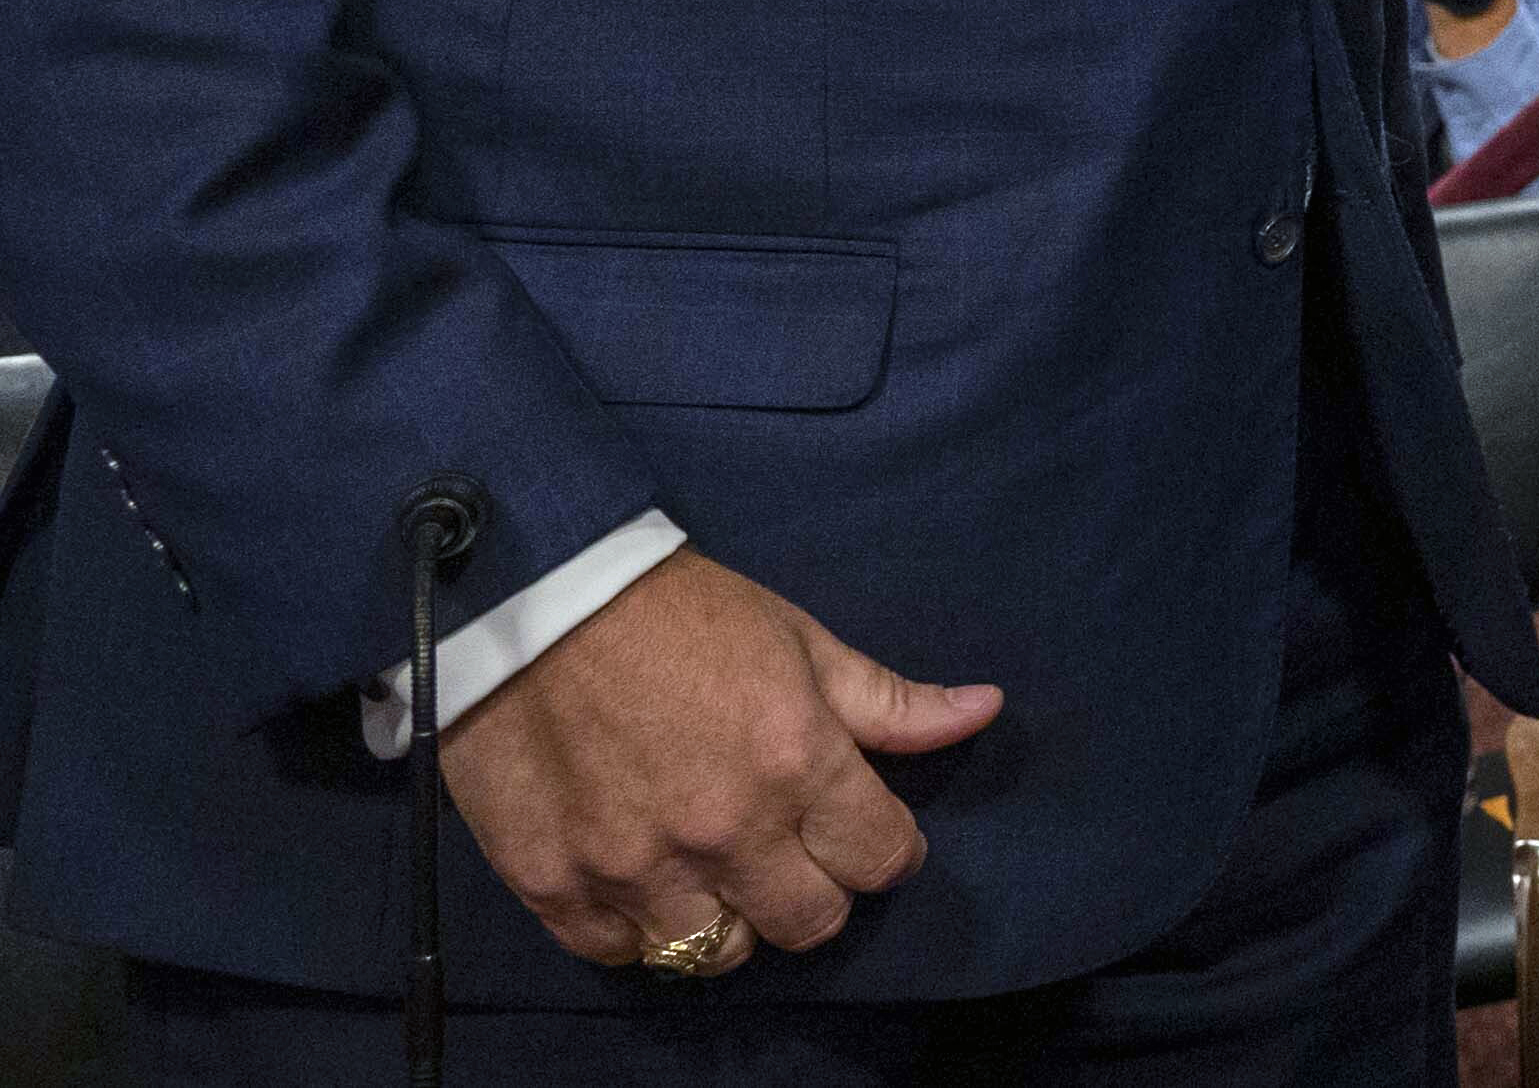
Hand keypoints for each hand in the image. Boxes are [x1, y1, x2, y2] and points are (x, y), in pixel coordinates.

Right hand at [438, 550, 998, 971]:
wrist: (537, 599)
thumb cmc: (681, 612)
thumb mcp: (802, 641)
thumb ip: (891, 701)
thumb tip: (986, 710)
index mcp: (796, 762)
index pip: (882, 859)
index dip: (887, 848)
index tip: (868, 831)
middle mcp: (724, 830)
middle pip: (809, 924)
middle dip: (818, 892)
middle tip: (795, 852)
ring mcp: (635, 867)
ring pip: (716, 954)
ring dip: (728, 918)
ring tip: (718, 869)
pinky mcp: (555, 886)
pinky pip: (620, 953)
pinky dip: (638, 928)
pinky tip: (645, 879)